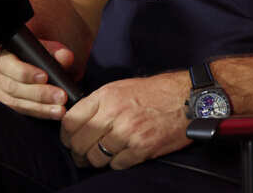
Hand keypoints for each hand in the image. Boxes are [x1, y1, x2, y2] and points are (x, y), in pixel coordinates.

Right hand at [0, 40, 75, 119]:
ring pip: (16, 104)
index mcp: (2, 57)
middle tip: (61, 97)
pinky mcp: (4, 107)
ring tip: (60, 110)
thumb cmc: (35, 59)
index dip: (27, 73)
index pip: (10, 66)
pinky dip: (37, 115)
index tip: (45, 77)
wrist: (29, 72)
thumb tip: (65, 57)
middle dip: (39, 94)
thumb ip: (55, 52)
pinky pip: (19, 114)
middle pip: (14, 88)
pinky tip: (52, 114)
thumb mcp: (44, 51)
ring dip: (40, 108)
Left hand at [60, 72, 190, 169]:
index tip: (68, 141)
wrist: (187, 98)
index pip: (70, 120)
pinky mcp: (142, 148)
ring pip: (96, 157)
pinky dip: (117, 164)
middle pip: (79, 143)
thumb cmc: (155, 92)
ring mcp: (127, 132)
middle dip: (78, 152)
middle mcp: (113, 113)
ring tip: (101, 158)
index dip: (66, 135)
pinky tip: (122, 157)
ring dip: (96, 161)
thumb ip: (98, 103)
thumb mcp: (120, 87)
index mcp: (105, 96)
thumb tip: (78, 120)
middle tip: (82, 155)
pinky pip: (117, 165)